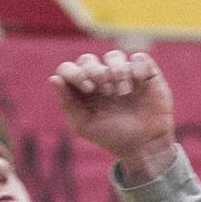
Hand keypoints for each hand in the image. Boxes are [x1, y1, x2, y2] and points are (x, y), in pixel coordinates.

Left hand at [51, 49, 176, 180]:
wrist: (144, 145)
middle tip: (106, 91)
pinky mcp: (146, 73)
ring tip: (123, 93)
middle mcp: (101, 78)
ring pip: (113, 55)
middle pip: (88, 59)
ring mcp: (124, 73)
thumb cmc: (112, 136)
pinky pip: (139, 58)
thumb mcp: (84, 125)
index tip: (86, 88)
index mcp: (83, 89)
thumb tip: (54, 79)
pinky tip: (138, 85)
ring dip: (116, 71)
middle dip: (95, 73)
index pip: (69, 69)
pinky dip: (136, 68)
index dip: (74, 73)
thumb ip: (68, 103)